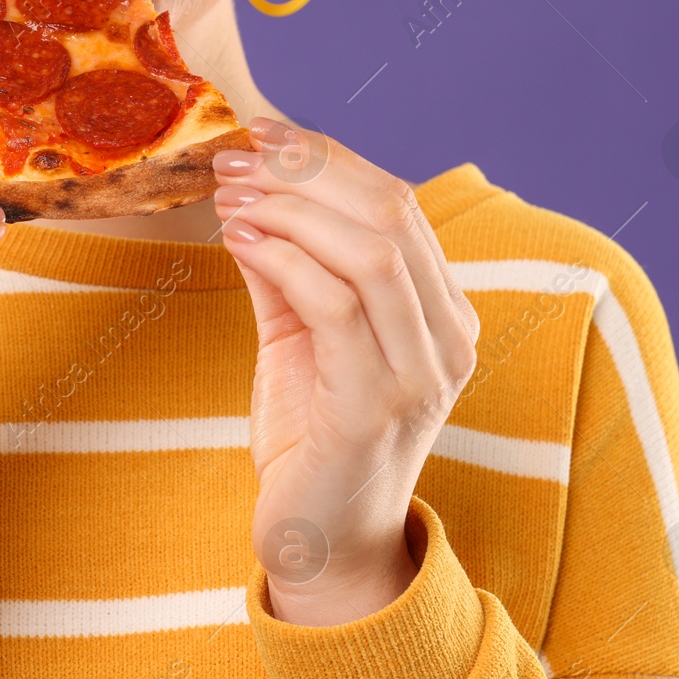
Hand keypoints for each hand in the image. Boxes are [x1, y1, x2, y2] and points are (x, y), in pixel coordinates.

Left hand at [211, 118, 480, 626]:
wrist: (319, 544)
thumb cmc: (310, 440)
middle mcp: (448, 340)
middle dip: (306, 172)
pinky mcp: (374, 409)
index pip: (398, 206)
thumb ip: (287, 273)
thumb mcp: (298, 339)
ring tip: (230, 195)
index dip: (329, 158)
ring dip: (289, 209)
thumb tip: (252, 197)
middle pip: (390, 215)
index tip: (262, 134)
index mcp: (441, 316)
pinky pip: (335, 306)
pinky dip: (284, 259)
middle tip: (236, 159)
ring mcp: (420, 376)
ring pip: (370, 253)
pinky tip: (239, 240)